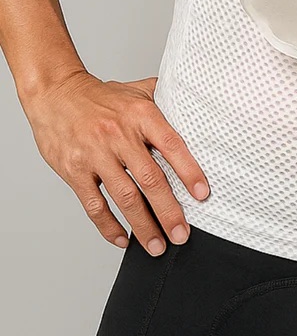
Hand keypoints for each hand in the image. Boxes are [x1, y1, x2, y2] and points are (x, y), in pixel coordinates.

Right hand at [24, 69, 209, 255]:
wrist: (55, 93)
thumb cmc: (100, 96)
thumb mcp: (136, 89)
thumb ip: (164, 99)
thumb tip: (195, 108)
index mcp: (140, 114)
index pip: (171, 145)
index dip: (189, 171)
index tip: (201, 194)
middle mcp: (119, 135)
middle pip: (150, 179)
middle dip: (168, 212)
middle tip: (181, 234)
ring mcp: (95, 154)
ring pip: (124, 197)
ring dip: (143, 225)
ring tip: (157, 245)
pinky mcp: (74, 170)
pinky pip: (94, 205)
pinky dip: (109, 226)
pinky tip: (123, 239)